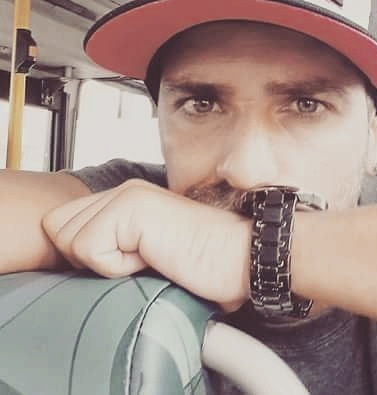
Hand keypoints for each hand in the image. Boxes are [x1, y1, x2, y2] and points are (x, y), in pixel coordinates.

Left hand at [42, 179, 250, 310]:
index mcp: (125, 200)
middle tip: (139, 259)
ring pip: (68, 240)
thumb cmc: (203, 264)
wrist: (240, 258)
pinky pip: (90, 249)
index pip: (62, 224)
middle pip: (56, 230)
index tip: (126, 263)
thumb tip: (78, 262)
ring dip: (106, 262)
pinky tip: (153, 257)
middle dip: (90, 257)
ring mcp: (127, 195)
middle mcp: (122, 190)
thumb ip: (116, 247)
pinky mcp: (132, 207)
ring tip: (149, 257)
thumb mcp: (148, 255)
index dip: (83, 254)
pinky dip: (117, 266)